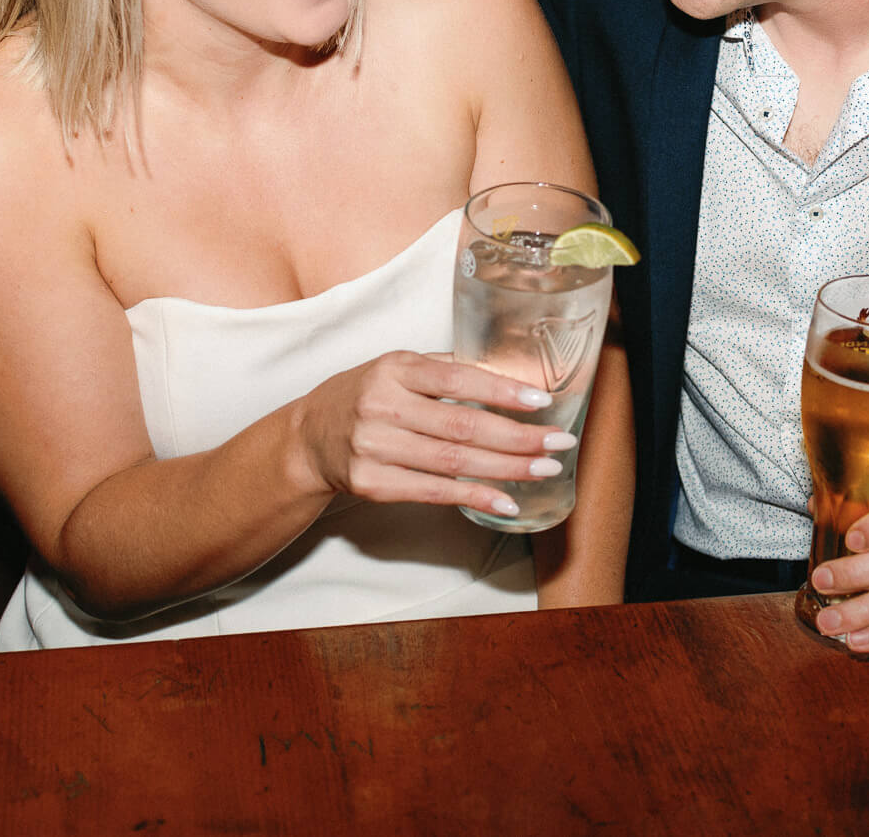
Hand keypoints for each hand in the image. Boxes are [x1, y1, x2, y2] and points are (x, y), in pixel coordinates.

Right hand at [289, 351, 572, 519]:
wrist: (309, 437)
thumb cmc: (366, 395)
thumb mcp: (397, 367)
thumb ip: (446, 370)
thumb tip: (512, 378)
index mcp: (394, 368)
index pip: (456, 378)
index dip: (501, 391)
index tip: (541, 403)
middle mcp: (382, 405)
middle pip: (461, 426)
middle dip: (518, 437)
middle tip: (559, 444)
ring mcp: (374, 447)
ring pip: (452, 462)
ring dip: (505, 470)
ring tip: (544, 470)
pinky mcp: (371, 484)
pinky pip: (432, 492)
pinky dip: (473, 497)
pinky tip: (506, 500)